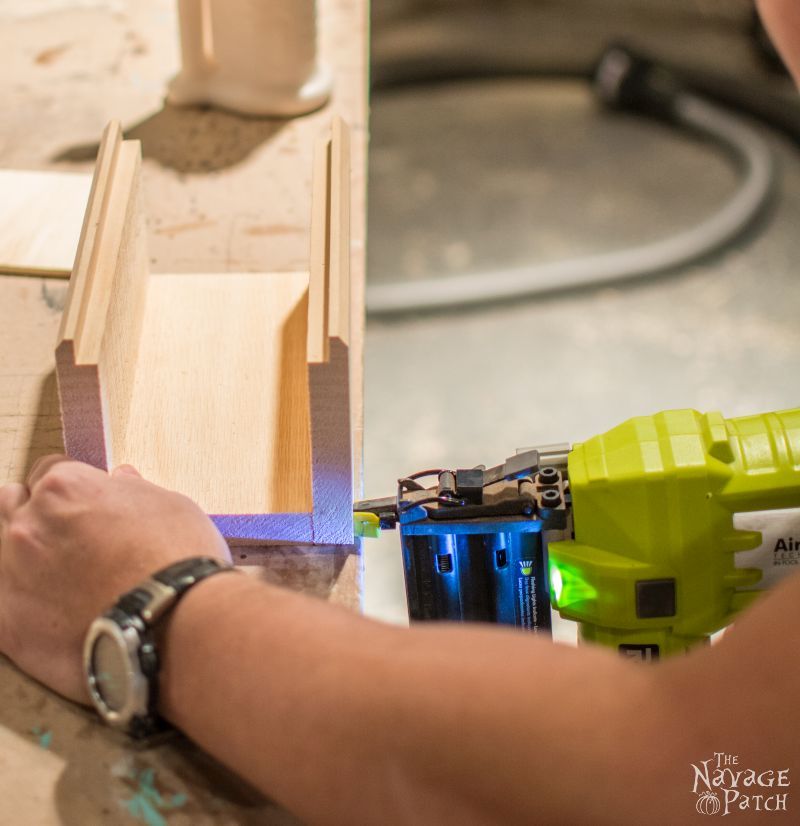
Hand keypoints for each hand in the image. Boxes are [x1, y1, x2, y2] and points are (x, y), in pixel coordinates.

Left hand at [0, 456, 230, 703]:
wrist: (178, 623)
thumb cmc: (179, 560)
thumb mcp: (169, 506)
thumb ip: (133, 491)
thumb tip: (121, 481)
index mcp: (66, 488)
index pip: (50, 470)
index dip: (73, 489)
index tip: (87, 505)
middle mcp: (28, 524)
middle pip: (13, 504)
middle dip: (37, 515)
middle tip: (71, 536)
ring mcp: (12, 574)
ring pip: (2, 552)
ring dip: (26, 557)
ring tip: (62, 576)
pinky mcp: (8, 624)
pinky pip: (1, 603)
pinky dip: (22, 602)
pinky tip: (50, 609)